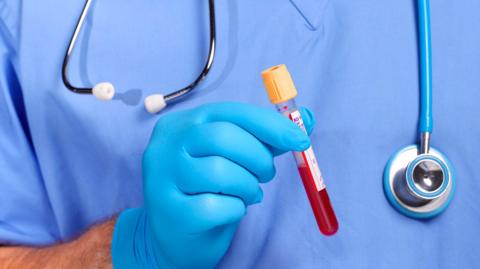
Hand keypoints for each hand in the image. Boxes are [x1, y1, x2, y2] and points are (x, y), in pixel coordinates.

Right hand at [112, 102, 314, 268]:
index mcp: (182, 124)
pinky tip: (231, 210)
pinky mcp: (170, 211)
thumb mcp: (232, 158)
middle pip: (223, 138)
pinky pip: (217, 207)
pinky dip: (235, 209)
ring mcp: (162, 179)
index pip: (230, 112)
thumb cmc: (208, 190)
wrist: (175, 236)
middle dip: (258, 157)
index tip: (300, 139)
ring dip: (247, 186)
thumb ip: (264, 138)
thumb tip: (304, 118)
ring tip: (248, 193)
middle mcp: (165, 146)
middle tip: (267, 174)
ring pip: (220, 172)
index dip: (269, 124)